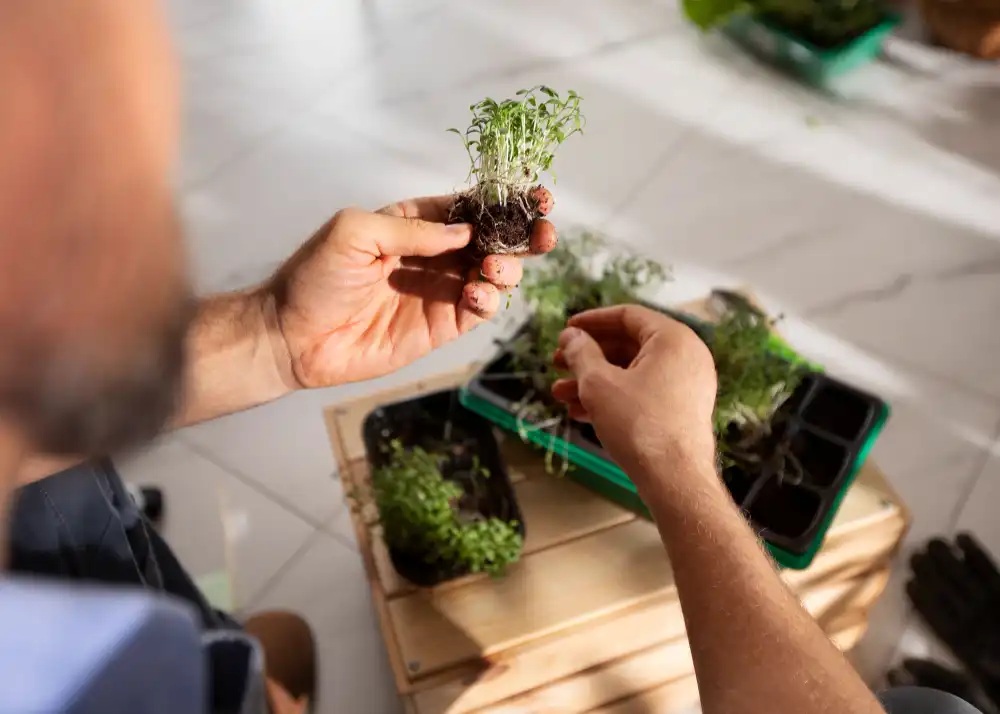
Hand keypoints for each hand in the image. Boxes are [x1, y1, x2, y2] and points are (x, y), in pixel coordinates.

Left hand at [265, 196, 555, 386]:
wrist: (292, 336)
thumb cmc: (314, 276)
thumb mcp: (355, 231)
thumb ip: (413, 229)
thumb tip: (466, 231)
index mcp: (414, 222)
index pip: (470, 207)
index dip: (504, 201)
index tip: (537, 197)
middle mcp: (433, 255)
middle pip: (493, 240)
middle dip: (523, 235)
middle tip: (543, 235)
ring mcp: (439, 291)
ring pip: (494, 275)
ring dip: (508, 269)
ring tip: (496, 270)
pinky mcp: (440, 327)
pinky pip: (479, 311)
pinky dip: (488, 302)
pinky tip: (475, 296)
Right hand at [551, 305, 716, 480]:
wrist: (674, 479)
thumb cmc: (639, 425)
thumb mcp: (599, 383)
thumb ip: (581, 353)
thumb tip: (571, 336)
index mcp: (673, 339)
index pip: (628, 316)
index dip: (592, 321)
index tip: (567, 329)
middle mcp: (686, 357)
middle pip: (628, 346)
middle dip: (588, 357)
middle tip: (557, 364)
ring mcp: (687, 385)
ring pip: (632, 373)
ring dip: (593, 381)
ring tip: (560, 394)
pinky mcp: (682, 410)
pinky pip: (643, 393)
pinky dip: (613, 398)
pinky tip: (581, 412)